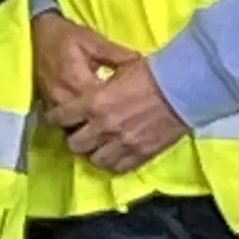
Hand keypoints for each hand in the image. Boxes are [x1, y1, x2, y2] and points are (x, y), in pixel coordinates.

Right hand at [33, 11, 128, 124]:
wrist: (38, 33)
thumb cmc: (68, 36)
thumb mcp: (94, 40)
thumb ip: (117, 55)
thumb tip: (144, 67)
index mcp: (77, 79)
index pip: (96, 107)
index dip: (115, 116)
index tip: (130, 117)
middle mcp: (63, 95)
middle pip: (81, 125)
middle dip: (99, 133)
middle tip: (118, 131)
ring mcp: (52, 101)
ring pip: (68, 129)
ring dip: (85, 133)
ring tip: (104, 134)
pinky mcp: (45, 103)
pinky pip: (59, 124)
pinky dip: (73, 128)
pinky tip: (86, 127)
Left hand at [64, 55, 187, 173]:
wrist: (183, 88)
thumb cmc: (151, 73)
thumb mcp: (116, 71)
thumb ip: (99, 85)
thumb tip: (87, 89)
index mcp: (94, 102)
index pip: (60, 117)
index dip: (54, 118)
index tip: (55, 118)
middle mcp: (104, 126)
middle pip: (74, 144)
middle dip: (74, 137)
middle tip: (79, 132)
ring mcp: (122, 143)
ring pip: (94, 159)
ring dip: (94, 152)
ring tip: (98, 145)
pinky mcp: (140, 154)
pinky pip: (118, 167)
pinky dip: (113, 162)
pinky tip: (114, 154)